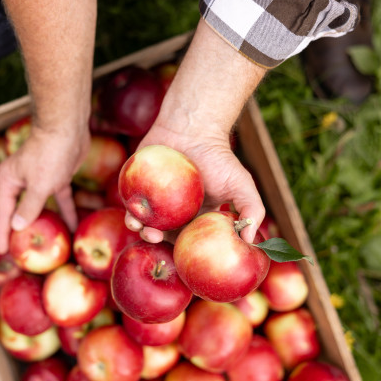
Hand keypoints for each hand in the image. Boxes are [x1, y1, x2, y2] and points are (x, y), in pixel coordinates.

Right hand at [0, 125, 89, 253]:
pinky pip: (59, 200)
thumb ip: (29, 207)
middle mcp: (20, 181)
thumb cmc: (49, 154)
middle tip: (22, 253)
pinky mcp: (57, 177)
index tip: (3, 251)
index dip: (3, 233)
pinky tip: (71, 225)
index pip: (3, 213)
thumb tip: (18, 227)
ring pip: (40, 207)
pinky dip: (65, 211)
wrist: (67, 127)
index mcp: (8, 181)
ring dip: (44, 223)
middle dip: (21, 231)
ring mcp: (39, 179)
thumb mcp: (39, 185)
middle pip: (19, 211)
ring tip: (45, 244)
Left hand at [124, 19, 266, 243]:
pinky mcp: (138, 186)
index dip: (178, 250)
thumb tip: (251, 239)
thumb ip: (252, 210)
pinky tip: (131, 210)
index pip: (184, 240)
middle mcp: (173, 211)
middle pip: (159, 233)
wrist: (193, 128)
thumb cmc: (219, 158)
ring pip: (142, 220)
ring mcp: (154, 199)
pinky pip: (131, 202)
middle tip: (154, 236)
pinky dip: (129, 208)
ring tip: (138, 226)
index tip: (175, 252)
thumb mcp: (242, 185)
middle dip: (154, 239)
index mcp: (194, 218)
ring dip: (137, 227)